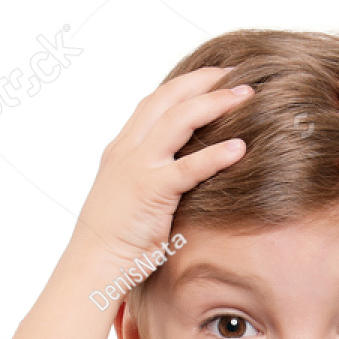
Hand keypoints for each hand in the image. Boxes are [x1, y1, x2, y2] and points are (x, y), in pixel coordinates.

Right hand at [69, 67, 253, 276]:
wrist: (92, 265)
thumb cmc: (115, 241)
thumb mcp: (131, 198)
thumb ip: (152, 178)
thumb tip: (181, 177)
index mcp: (122, 148)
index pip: (156, 102)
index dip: (186, 84)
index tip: (215, 77)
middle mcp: (128, 149)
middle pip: (169, 97)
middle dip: (205, 80)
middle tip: (238, 73)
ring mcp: (138, 167)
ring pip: (179, 120)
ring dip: (215, 103)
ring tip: (246, 96)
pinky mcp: (150, 191)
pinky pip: (188, 167)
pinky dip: (215, 155)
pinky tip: (240, 148)